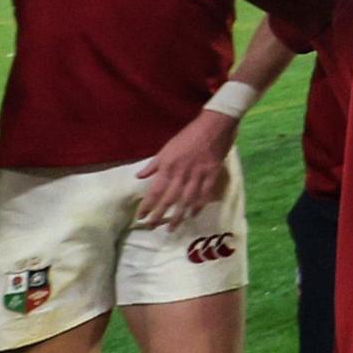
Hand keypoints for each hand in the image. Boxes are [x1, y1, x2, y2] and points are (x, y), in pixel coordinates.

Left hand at [134, 108, 236, 227]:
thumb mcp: (167, 147)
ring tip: (171, 228)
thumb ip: (154, 164)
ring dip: (178, 215)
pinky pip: (204, 194)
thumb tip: (138, 176)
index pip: (155, 190)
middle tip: (152, 227)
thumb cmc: (189, 135)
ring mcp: (198, 175)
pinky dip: (198, 206)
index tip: (140, 217)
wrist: (214, 125)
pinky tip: (192, 215)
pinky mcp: (212, 175)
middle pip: (169, 199)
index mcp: (168, 165)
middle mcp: (181, 173)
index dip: (147, 205)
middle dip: (160, 214)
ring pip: (186, 200)